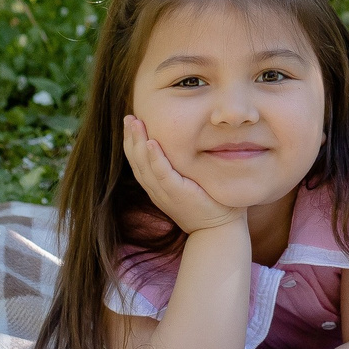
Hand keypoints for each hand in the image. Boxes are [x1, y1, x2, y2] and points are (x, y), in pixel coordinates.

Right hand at [123, 115, 244, 233]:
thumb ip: (186, 168)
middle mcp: (157, 190)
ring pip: (144, 165)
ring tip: (134, 122)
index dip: (132, 143)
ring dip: (138, 142)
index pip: (139, 163)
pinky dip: (155, 158)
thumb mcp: (192, 184)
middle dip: (130, 138)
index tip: (131, 123)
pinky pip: (162, 174)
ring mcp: (165, 193)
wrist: (219, 232)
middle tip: (128, 117)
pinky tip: (151, 142)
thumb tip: (195, 144)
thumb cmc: (212, 206)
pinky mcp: (178, 194)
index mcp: (158, 188)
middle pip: (136, 161)